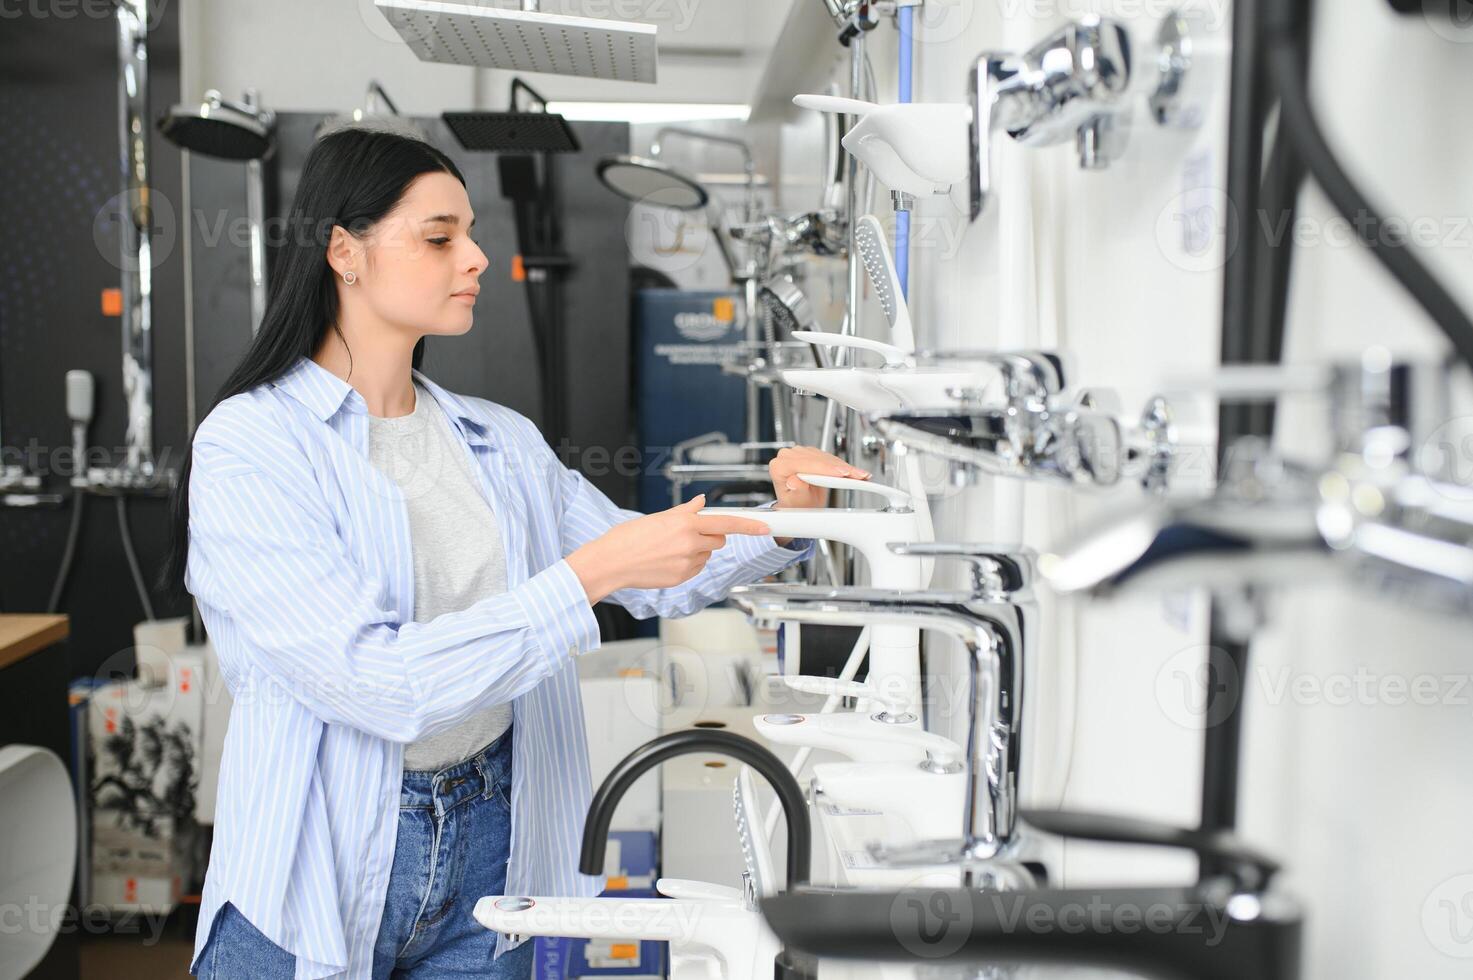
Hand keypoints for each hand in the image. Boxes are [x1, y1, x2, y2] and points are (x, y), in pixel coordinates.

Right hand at [566, 495, 770, 604]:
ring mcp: (688, 562)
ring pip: (708, 554)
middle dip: (711, 535)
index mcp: (684, 523)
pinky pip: (697, 568)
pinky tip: (668, 561)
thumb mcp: (658, 517)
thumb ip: (685, 511)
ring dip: (699, 550)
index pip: (725, 522)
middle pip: (719, 539)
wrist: (611, 563)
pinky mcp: (683, 577)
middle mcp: (690, 543)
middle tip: (688, 534)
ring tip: (671, 549)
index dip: (749, 524)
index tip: (764, 526)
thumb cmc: (628, 539)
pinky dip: (689, 563)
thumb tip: (701, 503)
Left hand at [768, 446, 869, 544]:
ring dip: (844, 467)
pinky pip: (828, 457)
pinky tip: (853, 471)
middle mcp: (787, 456)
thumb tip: (794, 481)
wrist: (798, 506)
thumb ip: (796, 492)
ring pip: (826, 457)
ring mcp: (799, 453)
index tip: (842, 473)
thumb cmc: (794, 505)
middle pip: (818, 459)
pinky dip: (842, 465)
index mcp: (779, 467)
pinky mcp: (810, 454)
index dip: (826, 468)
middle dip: (840, 468)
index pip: (805, 464)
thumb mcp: (796, 504)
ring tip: (859, 475)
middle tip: (857, 475)